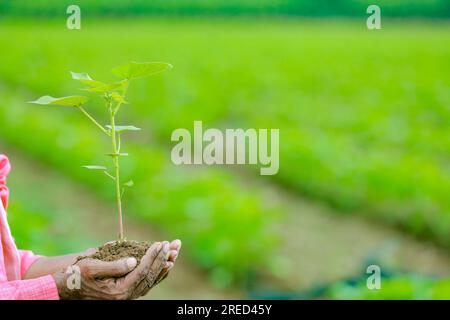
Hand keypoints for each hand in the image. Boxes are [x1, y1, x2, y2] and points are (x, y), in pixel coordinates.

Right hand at [53, 241, 167, 299]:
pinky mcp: (128, 291)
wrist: (68, 288)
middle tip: (174, 244)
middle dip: (164, 259)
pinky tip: (167, 263)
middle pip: (151, 276)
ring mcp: (128, 295)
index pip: (142, 272)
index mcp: (119, 291)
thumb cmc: (77, 276)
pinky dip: (159, 272)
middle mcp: (126, 296)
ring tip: (176, 251)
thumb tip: (134, 261)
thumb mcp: (92, 267)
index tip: (161, 243)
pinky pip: (148, 282)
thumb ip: (114, 266)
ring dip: (165, 264)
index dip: (153, 257)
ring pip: (152, 280)